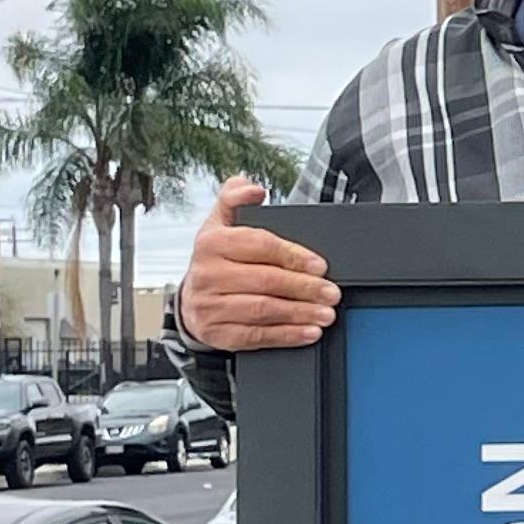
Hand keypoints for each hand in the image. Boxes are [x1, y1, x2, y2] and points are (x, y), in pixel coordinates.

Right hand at [178, 180, 336, 352]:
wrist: (192, 300)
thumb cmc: (217, 259)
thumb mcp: (221, 223)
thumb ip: (235, 198)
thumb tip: (252, 188)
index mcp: (211, 242)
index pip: (259, 245)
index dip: (293, 256)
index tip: (320, 265)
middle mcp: (207, 274)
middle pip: (265, 280)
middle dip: (304, 288)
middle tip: (332, 292)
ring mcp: (209, 306)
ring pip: (263, 310)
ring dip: (300, 313)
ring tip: (326, 313)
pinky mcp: (216, 332)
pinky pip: (255, 336)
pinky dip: (286, 335)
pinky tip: (308, 332)